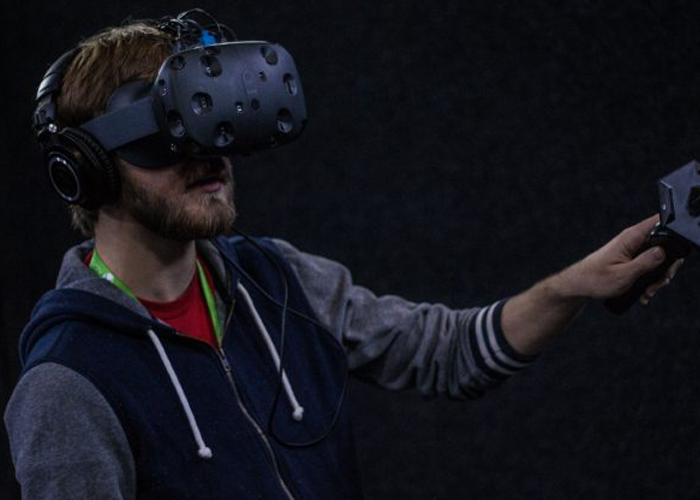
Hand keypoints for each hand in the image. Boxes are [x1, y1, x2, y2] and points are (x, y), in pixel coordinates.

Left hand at [559, 215, 682, 302]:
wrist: (578, 286)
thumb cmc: (595, 279)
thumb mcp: (624, 274)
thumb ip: (645, 262)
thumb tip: (663, 251)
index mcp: (631, 237)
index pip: (660, 222)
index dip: (673, 236)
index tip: (671, 259)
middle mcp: (633, 240)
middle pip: (664, 245)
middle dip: (665, 267)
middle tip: (658, 284)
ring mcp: (632, 249)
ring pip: (657, 259)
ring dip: (656, 278)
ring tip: (648, 292)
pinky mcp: (630, 259)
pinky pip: (648, 267)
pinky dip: (648, 281)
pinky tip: (643, 293)